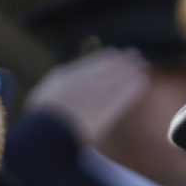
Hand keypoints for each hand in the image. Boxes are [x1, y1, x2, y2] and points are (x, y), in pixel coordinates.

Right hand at [25, 48, 150, 148]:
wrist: (48, 132)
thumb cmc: (42, 118)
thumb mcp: (42, 95)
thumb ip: (58, 85)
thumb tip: (65, 80)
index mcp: (64, 76)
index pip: (89, 63)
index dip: (103, 58)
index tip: (113, 52)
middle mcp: (82, 81)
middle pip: (106, 67)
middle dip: (122, 61)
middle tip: (135, 54)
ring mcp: (95, 94)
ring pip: (117, 78)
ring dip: (131, 70)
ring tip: (143, 65)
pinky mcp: (106, 109)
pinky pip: (123, 94)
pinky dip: (134, 87)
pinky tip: (143, 82)